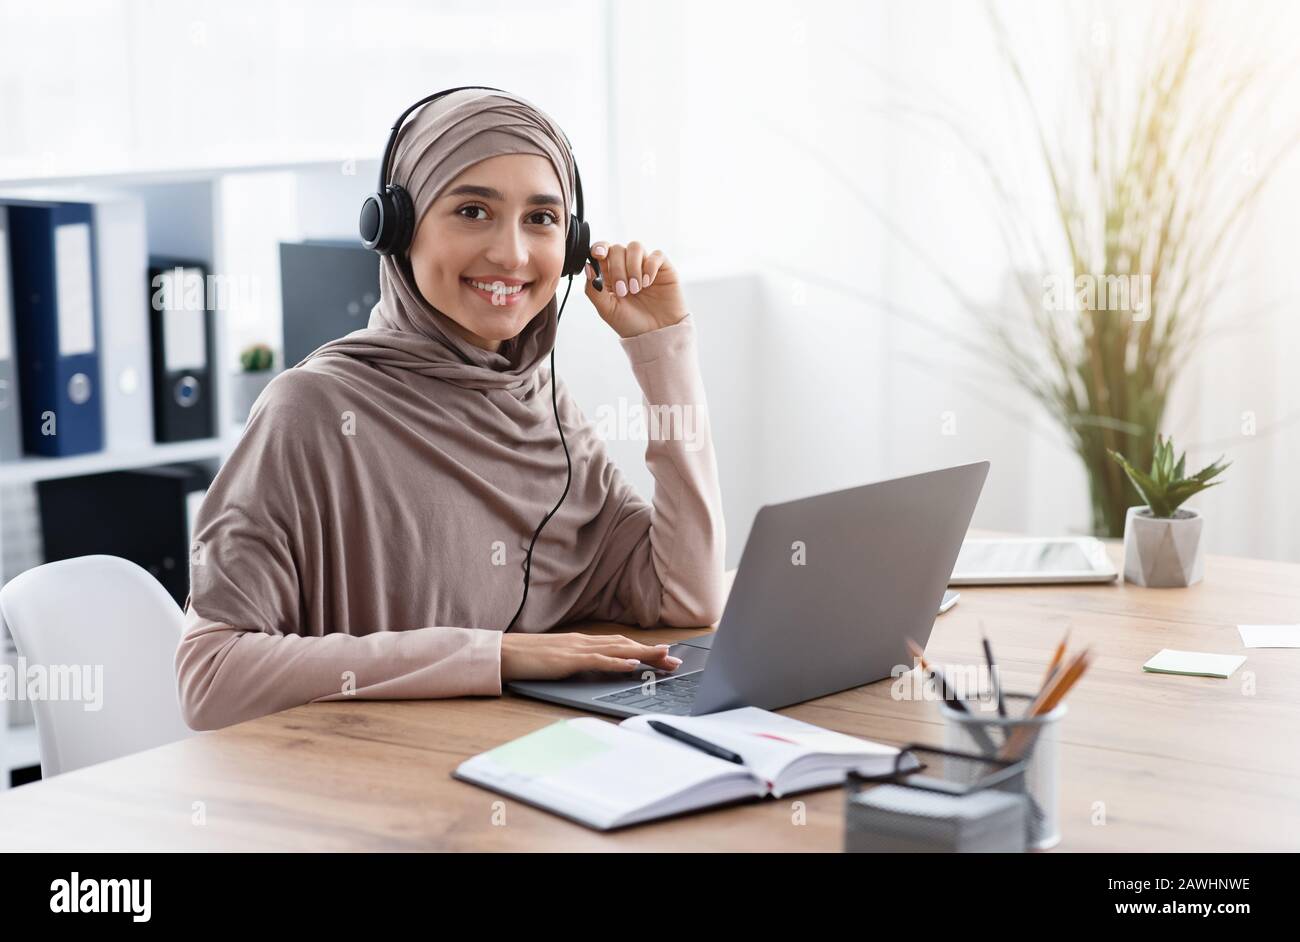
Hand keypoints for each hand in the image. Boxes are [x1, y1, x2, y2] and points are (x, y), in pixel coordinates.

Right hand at [500, 631, 682, 681]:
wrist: (504, 652)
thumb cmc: (528, 658)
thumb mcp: (559, 660)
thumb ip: (577, 662)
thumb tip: (595, 668)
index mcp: (583, 642)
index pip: (620, 643)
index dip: (643, 648)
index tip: (663, 654)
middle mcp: (584, 641)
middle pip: (625, 645)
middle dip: (652, 652)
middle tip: (676, 659)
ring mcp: (577, 649)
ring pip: (618, 650)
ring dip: (643, 654)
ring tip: (665, 659)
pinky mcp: (568, 660)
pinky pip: (598, 661)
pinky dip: (617, 663)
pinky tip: (632, 665)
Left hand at [583, 240, 687, 338]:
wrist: (656, 334)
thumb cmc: (631, 323)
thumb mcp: (607, 309)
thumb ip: (593, 289)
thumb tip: (588, 266)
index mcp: (610, 274)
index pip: (602, 250)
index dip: (599, 248)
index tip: (598, 255)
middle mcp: (626, 266)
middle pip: (617, 249)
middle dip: (617, 269)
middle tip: (623, 291)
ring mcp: (644, 265)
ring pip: (635, 247)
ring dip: (633, 267)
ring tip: (637, 289)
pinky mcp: (663, 268)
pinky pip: (656, 254)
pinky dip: (650, 267)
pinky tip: (648, 283)